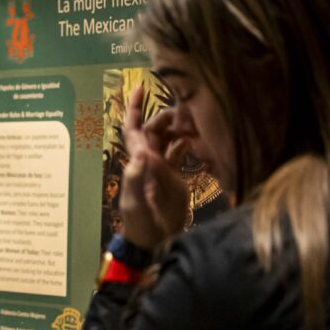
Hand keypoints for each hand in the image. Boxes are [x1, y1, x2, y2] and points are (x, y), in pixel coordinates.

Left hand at [120, 84, 188, 249]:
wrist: (151, 242)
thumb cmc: (141, 224)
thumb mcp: (137, 201)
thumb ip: (138, 177)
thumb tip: (142, 151)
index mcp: (137, 163)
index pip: (134, 130)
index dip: (135, 109)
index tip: (141, 87)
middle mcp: (146, 161)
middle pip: (154, 130)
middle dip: (166, 117)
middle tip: (187, 113)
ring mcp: (159, 169)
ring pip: (166, 139)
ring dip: (178, 129)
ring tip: (195, 125)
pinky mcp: (172, 177)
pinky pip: (176, 153)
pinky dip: (184, 143)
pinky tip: (195, 140)